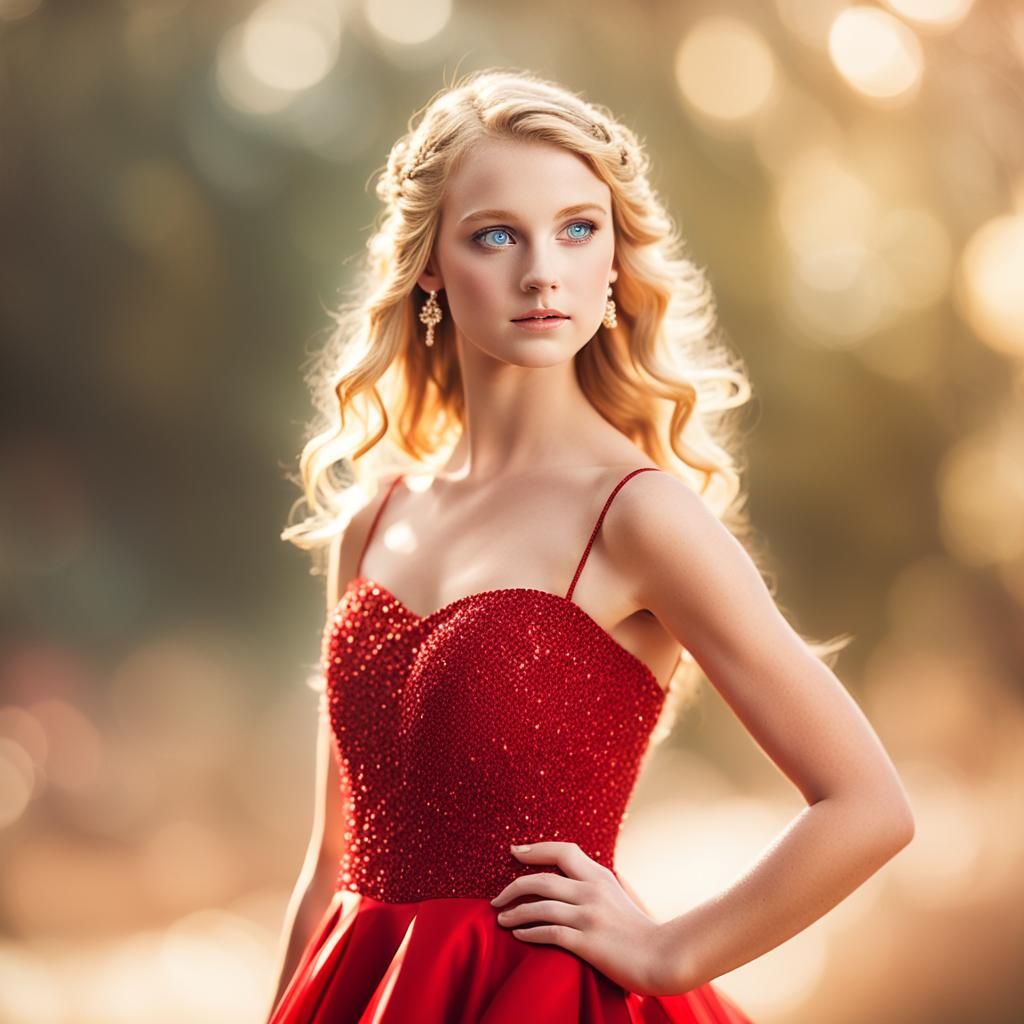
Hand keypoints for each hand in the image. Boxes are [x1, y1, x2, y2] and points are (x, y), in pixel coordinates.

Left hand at [490, 841, 677, 996]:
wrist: (660, 957)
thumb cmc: (636, 929)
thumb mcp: (615, 895)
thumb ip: (592, 885)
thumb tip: (564, 877)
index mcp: (599, 876)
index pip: (563, 851)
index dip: (535, 849)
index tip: (514, 850)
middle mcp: (592, 892)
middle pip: (542, 879)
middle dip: (513, 886)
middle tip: (497, 897)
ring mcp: (588, 916)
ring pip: (539, 906)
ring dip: (514, 912)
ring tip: (501, 918)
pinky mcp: (586, 942)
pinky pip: (548, 932)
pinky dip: (529, 932)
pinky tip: (518, 934)